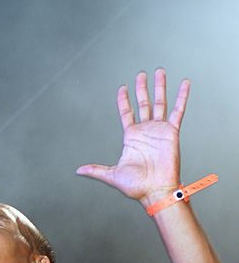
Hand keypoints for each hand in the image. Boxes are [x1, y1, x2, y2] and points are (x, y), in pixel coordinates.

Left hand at [76, 68, 189, 204]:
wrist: (155, 191)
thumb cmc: (136, 187)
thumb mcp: (112, 175)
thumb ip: (96, 170)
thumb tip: (78, 171)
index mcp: (132, 138)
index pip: (127, 113)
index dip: (124, 101)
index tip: (122, 88)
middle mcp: (145, 131)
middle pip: (143, 104)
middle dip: (142, 88)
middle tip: (141, 74)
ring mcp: (159, 130)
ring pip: (160, 103)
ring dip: (159, 87)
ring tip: (159, 71)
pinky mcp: (172, 132)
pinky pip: (178, 111)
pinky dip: (182, 97)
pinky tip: (184, 83)